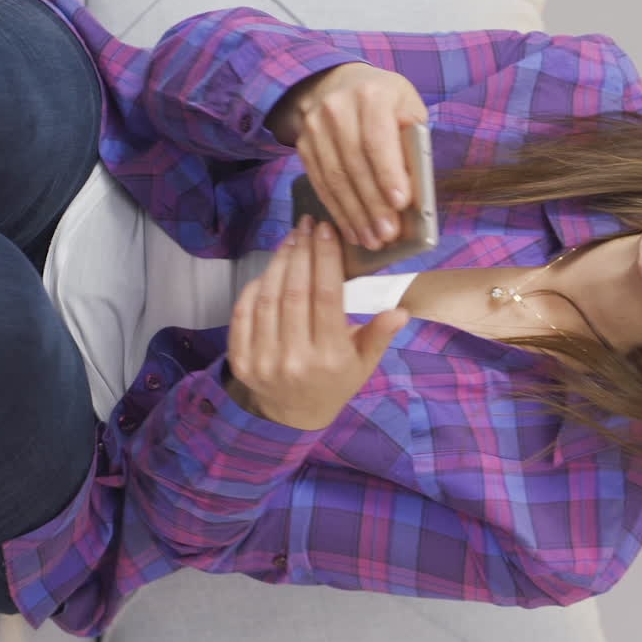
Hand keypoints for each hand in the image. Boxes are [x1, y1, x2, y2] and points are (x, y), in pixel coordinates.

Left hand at [227, 215, 410, 430]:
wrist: (294, 415)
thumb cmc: (336, 381)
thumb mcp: (365, 363)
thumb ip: (380, 335)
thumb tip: (400, 310)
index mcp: (331, 358)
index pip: (327, 298)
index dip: (325, 260)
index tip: (326, 231)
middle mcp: (296, 360)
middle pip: (296, 293)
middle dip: (302, 252)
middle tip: (307, 226)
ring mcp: (264, 361)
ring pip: (268, 299)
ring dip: (279, 263)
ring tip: (290, 240)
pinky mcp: (241, 361)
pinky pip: (243, 314)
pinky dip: (255, 286)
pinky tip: (270, 268)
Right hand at [265, 62, 427, 250]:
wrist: (338, 82)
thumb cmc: (386, 101)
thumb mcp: (408, 107)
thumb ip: (412, 141)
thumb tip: (415, 190)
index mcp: (371, 94)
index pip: (377, 140)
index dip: (388, 173)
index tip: (401, 203)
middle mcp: (337, 108)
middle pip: (354, 164)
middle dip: (372, 204)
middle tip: (388, 234)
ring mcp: (315, 127)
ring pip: (334, 178)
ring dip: (354, 214)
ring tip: (372, 240)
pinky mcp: (304, 145)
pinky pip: (320, 183)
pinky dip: (337, 210)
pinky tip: (352, 229)